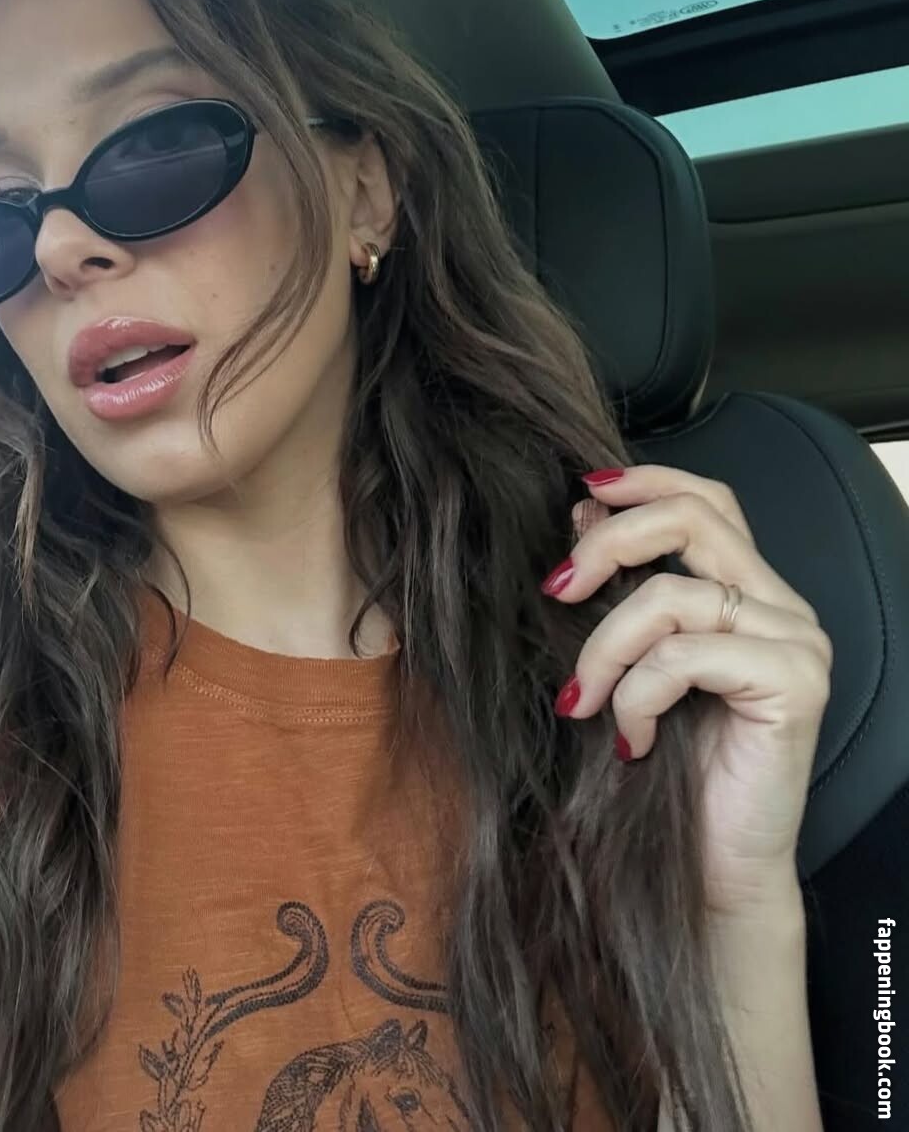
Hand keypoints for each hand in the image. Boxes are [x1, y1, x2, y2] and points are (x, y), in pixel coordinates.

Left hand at [542, 464, 831, 918]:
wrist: (709, 872)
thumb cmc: (666, 773)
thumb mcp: (628, 666)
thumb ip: (618, 591)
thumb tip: (582, 515)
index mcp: (746, 591)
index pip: (708, 499)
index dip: (647, 481)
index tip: (583, 492)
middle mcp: (780, 605)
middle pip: (693, 519)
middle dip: (609, 544)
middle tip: (557, 590)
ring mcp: (796, 641)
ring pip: (672, 594)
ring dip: (605, 646)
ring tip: (583, 702)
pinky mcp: (794, 683)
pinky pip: (685, 656)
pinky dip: (638, 694)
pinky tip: (633, 740)